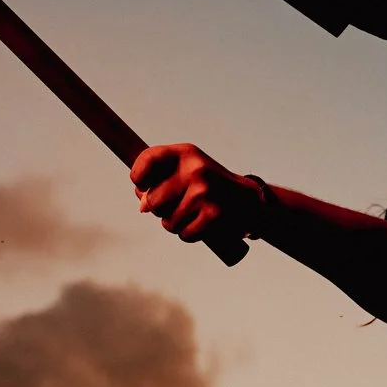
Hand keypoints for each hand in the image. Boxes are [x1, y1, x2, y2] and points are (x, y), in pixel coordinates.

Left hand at [129, 144, 263, 243]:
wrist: (248, 200)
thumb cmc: (208, 185)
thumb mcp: (186, 169)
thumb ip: (159, 180)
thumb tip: (143, 204)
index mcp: (184, 153)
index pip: (147, 160)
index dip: (138, 177)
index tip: (142, 186)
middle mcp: (194, 169)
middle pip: (152, 200)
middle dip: (158, 209)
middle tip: (174, 204)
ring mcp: (204, 192)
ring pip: (167, 221)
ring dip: (174, 223)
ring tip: (190, 213)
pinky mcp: (213, 214)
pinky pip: (184, 233)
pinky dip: (188, 234)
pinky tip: (199, 223)